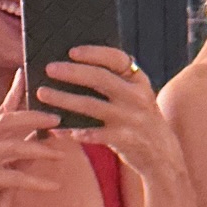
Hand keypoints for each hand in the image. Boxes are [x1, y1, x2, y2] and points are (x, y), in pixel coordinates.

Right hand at [0, 72, 61, 206]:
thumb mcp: (12, 168)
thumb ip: (24, 149)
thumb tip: (47, 131)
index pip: (2, 110)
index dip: (15, 91)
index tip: (27, 72)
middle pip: (6, 122)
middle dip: (34, 117)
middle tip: (58, 118)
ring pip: (10, 147)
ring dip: (39, 150)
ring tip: (61, 153)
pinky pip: (12, 177)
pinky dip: (35, 181)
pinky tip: (53, 185)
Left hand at [37, 47, 181, 184]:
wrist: (163, 155)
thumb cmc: (139, 120)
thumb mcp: (136, 96)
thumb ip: (115, 81)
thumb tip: (74, 65)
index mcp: (138, 81)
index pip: (116, 58)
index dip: (93, 53)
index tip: (71, 51)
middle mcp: (137, 97)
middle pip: (100, 78)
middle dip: (72, 72)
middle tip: (49, 68)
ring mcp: (131, 119)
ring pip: (91, 105)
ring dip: (64, 99)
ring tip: (42, 93)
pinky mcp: (124, 140)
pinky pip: (93, 134)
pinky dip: (73, 131)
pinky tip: (55, 129)